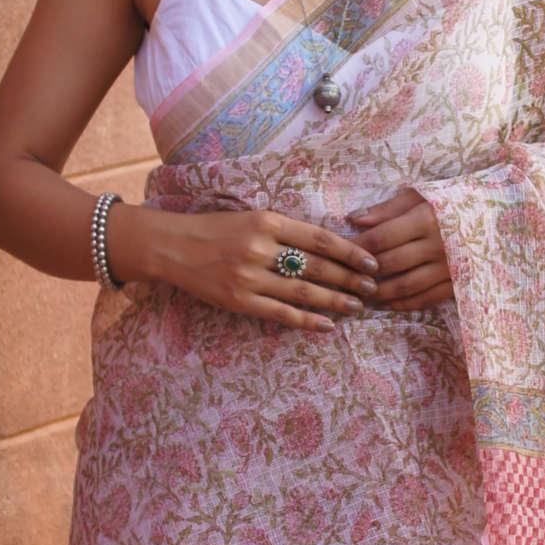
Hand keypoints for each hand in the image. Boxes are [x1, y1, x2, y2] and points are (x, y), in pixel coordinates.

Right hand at [117, 203, 377, 330]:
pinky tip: (328, 326)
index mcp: (267, 221)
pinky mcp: (239, 300)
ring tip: (357, 307)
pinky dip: (307, 321)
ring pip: (303, 292)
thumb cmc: (216, 229)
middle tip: (373, 288)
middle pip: (317, 266)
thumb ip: (286, 230)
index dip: (350, 252)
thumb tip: (329, 247)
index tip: (372, 262)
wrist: (172, 246)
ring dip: (335, 301)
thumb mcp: (252, 218)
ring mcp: (249, 277)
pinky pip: (281, 313)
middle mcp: (260, 248)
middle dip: (350, 279)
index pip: (320, 239)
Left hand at [348, 185, 452, 310]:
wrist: (497, 215)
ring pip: (405, 286)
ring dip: (379, 292)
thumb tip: (354, 219)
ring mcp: (449, 268)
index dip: (357, 245)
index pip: (382, 237)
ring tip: (360, 292)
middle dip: (363, 271)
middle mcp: (438, 245)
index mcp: (427, 219)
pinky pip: (425, 298)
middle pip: (390, 263)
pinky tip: (386, 303)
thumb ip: (388, 208)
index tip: (340, 250)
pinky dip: (403, 303)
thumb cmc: (453, 201)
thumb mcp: (422, 195)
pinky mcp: (458, 283)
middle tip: (343, 276)